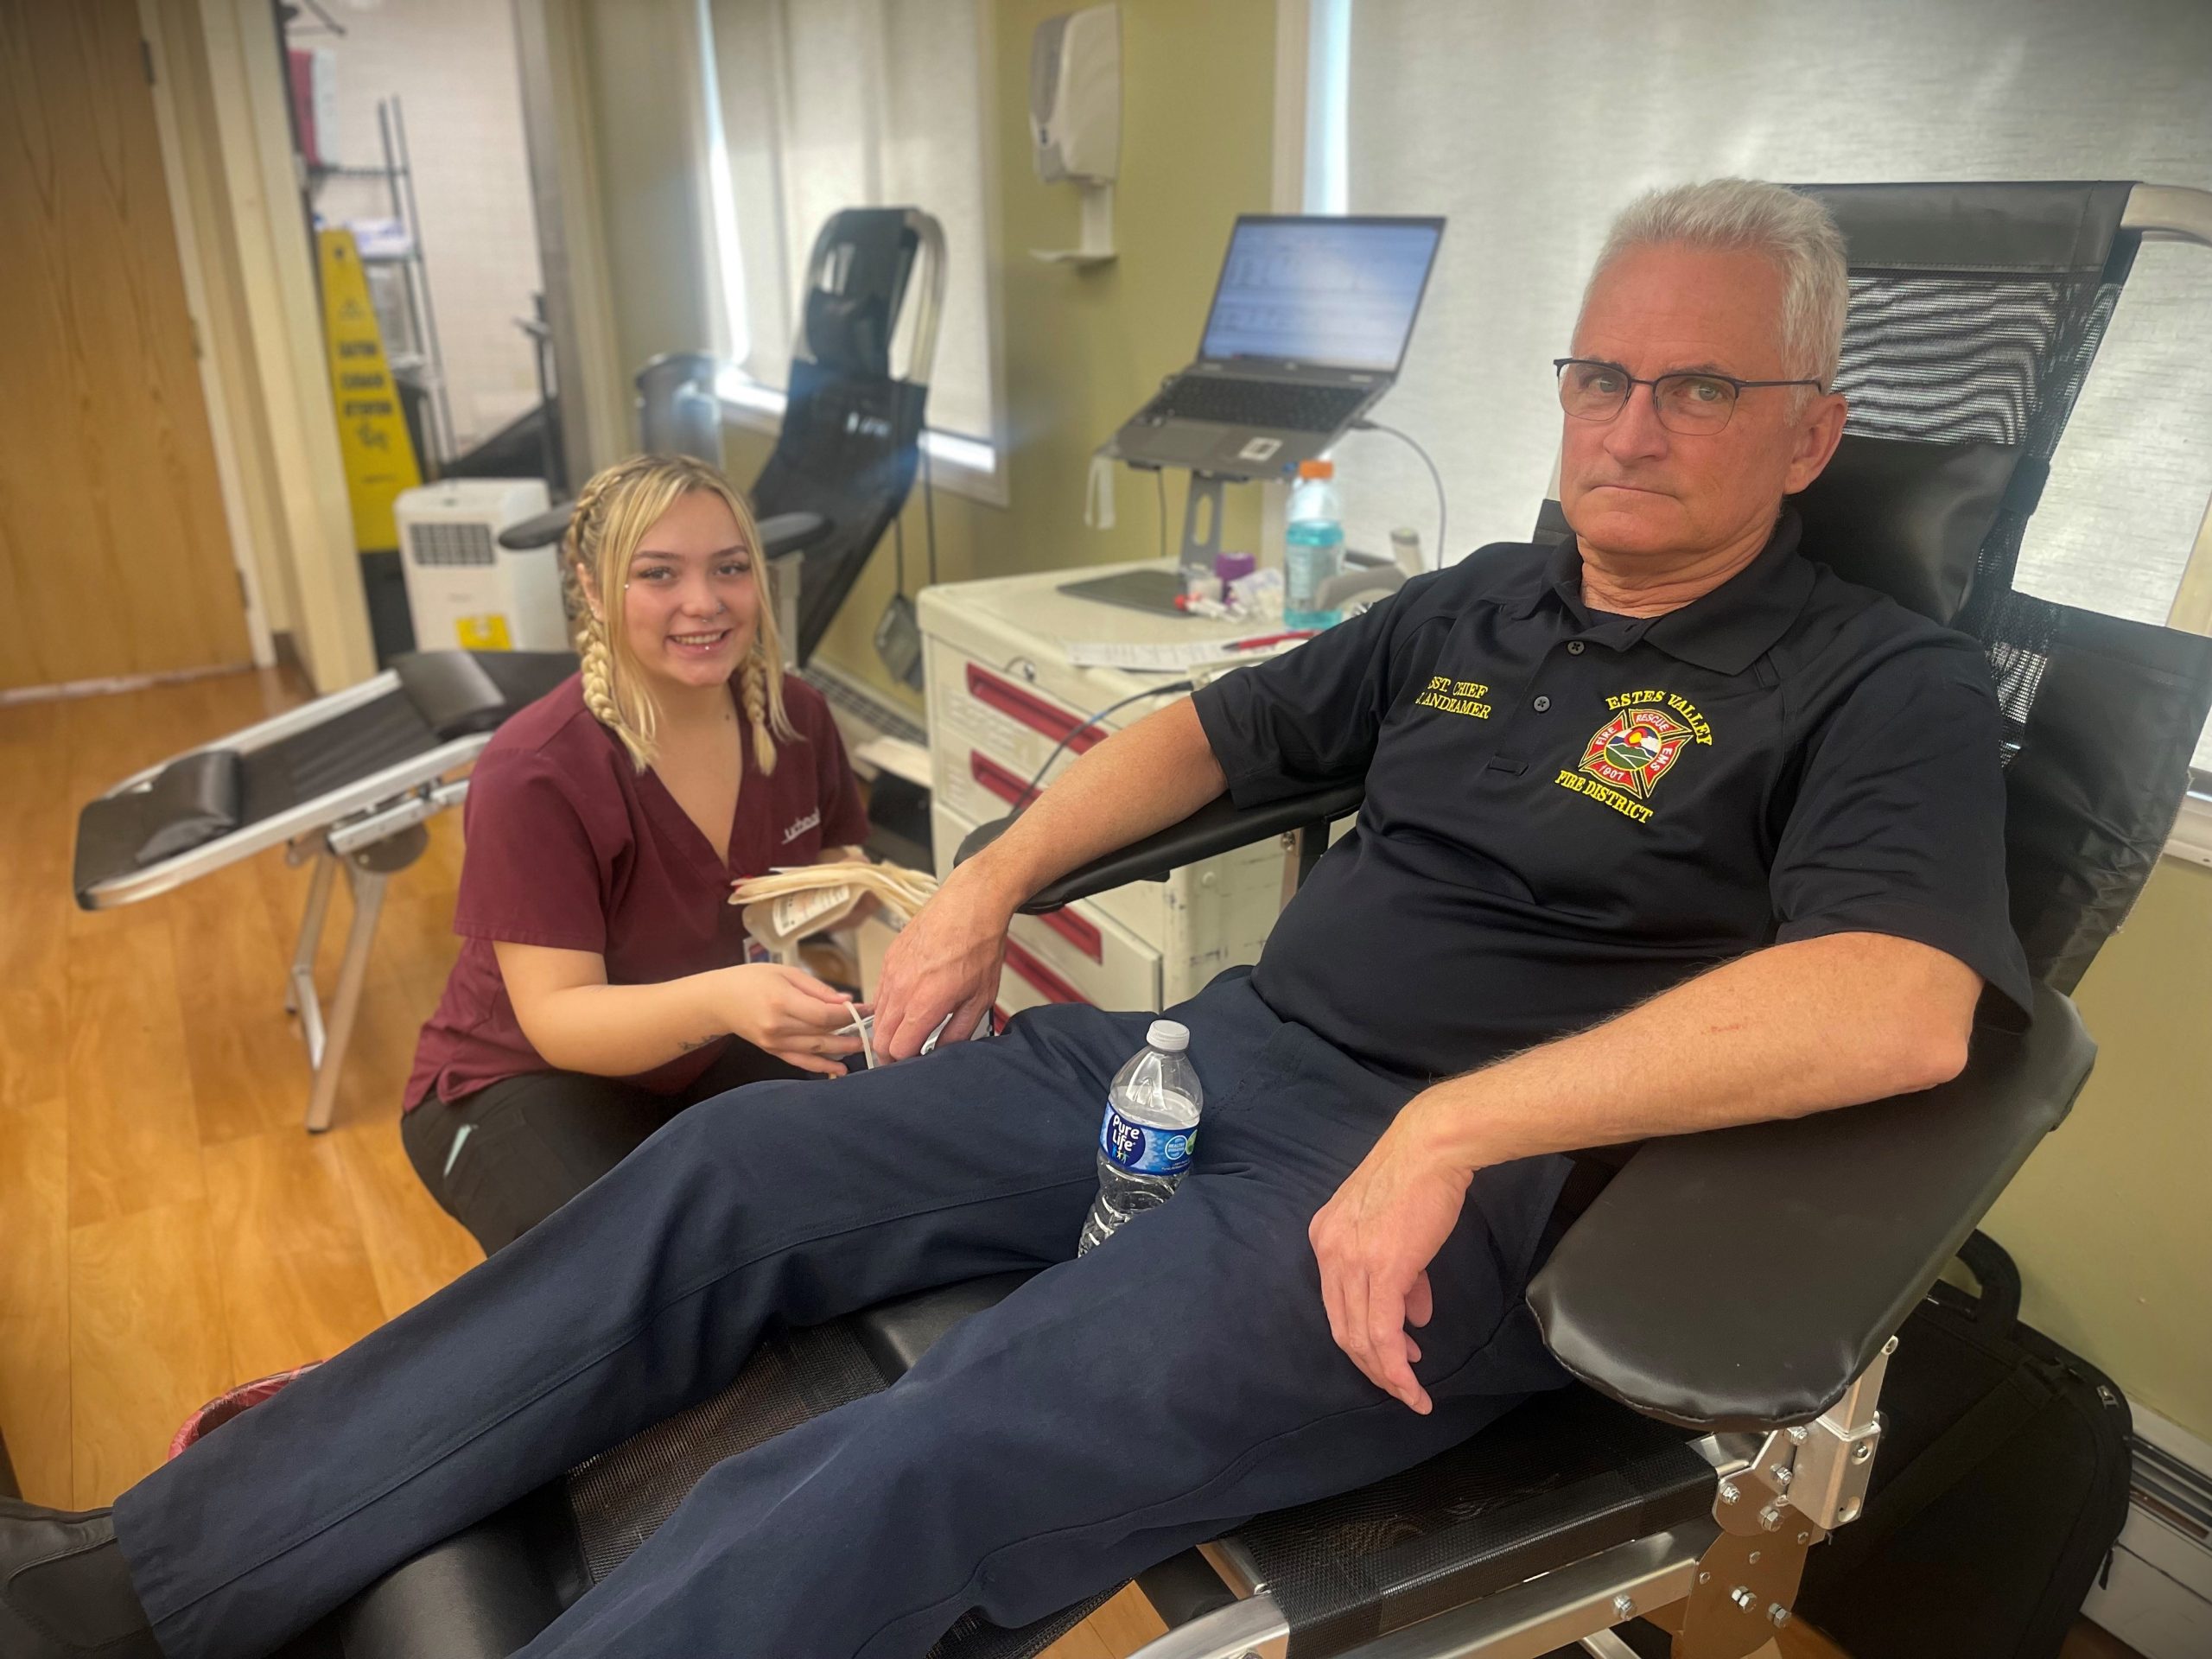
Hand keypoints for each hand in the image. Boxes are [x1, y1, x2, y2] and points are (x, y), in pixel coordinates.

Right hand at [709, 963, 862, 1077]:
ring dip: (842, 1050)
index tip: (867, 1008)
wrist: (719, 1000)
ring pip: (816, 1050)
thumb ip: (817, 988)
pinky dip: (822, 1067)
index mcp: (782, 1001)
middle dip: (851, 1031)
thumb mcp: (786, 973)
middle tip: (872, 1028)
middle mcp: (778, 1026)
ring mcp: (774, 1042)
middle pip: (823, 1034)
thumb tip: (846, 1000)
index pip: (824, 1015)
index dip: (849, 1014)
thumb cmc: (752, 979)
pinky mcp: (772, 1051)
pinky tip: (841, 1070)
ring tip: (863, 1046)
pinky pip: (801, 1061)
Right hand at [872, 862, 1015, 1060]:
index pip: (898, 1050)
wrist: (970, 904)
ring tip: (909, 1031)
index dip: (907, 1062)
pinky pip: (879, 994)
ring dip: (888, 1030)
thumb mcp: (981, 999)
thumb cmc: (979, 946)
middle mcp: (901, 990)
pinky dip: (888, 1007)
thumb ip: (958, 1032)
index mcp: (924, 1004)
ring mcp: (890, 973)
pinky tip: (907, 1005)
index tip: (917, 1063)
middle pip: (880, 1039)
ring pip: (877, 1017)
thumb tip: (942, 1053)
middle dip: (892, 1053)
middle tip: (909, 1055)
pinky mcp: (888, 959)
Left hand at [1307, 1099, 1473, 1413]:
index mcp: (1325, 1238)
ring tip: (1411, 1392)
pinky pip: (1383, 1332)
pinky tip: (1413, 1383)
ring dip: (1387, 1373)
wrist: (1432, 1148)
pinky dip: (1397, 1365)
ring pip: (1361, 1337)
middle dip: (1372, 1365)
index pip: (1337, 1305)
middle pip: (1342, 1328)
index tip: (1393, 1356)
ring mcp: (1351, 1261)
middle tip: (1400, 1385)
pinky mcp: (1382, 1268)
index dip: (1363, 1339)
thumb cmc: (1419, 1181)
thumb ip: (1401, 1275)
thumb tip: (1413, 1316)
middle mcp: (1329, 1252)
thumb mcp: (1397, 1230)